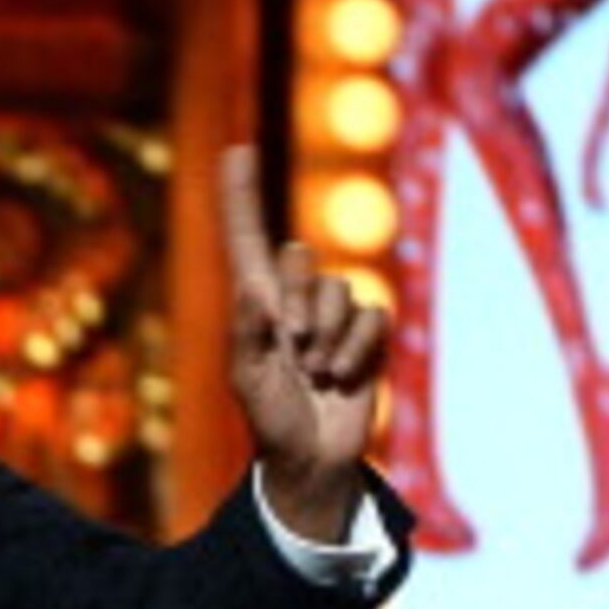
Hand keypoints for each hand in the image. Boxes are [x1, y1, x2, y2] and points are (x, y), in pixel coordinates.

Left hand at [220, 144, 392, 537]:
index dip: (240, 196)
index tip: (236, 150)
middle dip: (296, 302)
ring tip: (316, 372)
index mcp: (256, 304)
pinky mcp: (367, 333)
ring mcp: (333, 314)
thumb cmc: (271, 421)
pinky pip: (371, 315)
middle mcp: (294, 298)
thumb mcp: (248, 381)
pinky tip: (342, 377)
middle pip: (298, 257)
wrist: (313, 458)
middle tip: (293, 348)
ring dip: (326, 335)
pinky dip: (356, 347)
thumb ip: (248, 334)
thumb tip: (254, 289)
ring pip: (338, 288)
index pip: (246, 238)